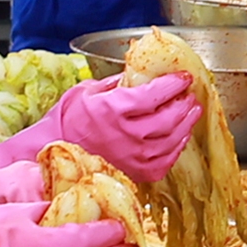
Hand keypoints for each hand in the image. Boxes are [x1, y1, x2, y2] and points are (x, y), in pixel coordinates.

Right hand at [1, 72, 200, 182]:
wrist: (54, 150)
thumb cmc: (70, 119)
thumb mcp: (89, 90)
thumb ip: (117, 82)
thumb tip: (140, 73)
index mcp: (113, 109)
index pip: (154, 95)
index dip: (173, 84)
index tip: (184, 77)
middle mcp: (125, 135)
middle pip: (168, 119)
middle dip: (184, 105)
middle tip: (190, 96)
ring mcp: (131, 157)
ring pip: (170, 141)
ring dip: (185, 125)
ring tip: (191, 113)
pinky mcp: (134, 173)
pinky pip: (165, 162)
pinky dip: (176, 148)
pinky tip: (179, 137)